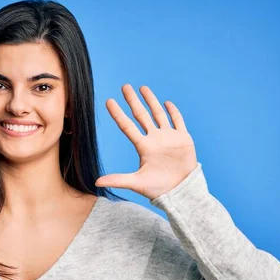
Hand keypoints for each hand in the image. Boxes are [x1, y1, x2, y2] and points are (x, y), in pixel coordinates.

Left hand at [95, 84, 197, 200]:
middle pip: (141, 115)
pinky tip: (167, 102)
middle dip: (133, 101)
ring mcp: (168, 138)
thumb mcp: (136, 182)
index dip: (118, 114)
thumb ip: (118, 179)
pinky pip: (178, 122)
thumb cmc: (159, 189)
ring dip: (151, 101)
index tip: (109, 101)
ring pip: (158, 114)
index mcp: (143, 147)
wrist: (181, 192)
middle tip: (125, 86)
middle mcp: (154, 139)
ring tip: (143, 88)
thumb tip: (96, 182)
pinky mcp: (183, 139)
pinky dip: (173, 112)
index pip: (127, 126)